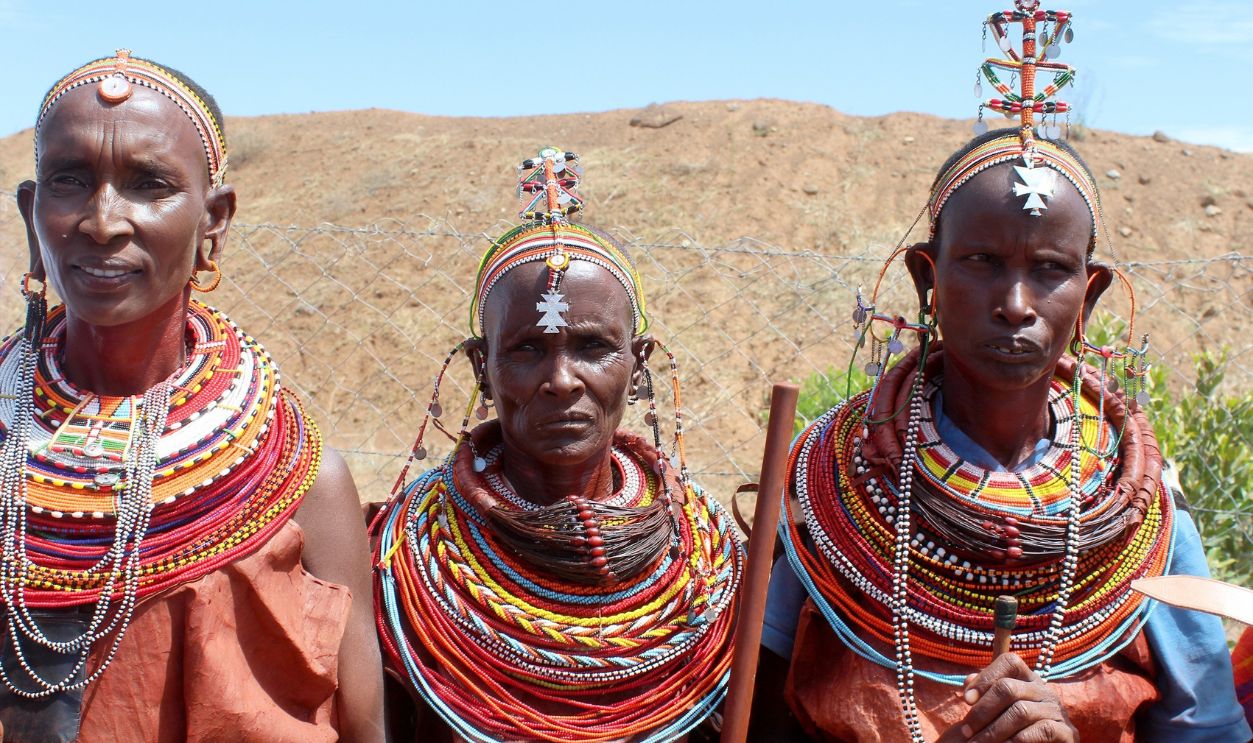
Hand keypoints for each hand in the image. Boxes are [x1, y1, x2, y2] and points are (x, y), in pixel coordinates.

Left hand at [937, 653, 1078, 742]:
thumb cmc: (1014, 730)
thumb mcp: (998, 709)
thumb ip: (985, 693)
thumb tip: (967, 681)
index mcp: (1028, 679)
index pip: (1009, 662)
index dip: (985, 677)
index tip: (966, 700)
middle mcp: (1044, 690)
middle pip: (1009, 688)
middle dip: (982, 711)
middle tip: (965, 731)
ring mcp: (1057, 710)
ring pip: (1021, 711)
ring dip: (993, 730)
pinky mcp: (1066, 732)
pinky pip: (1041, 730)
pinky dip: (1016, 741)